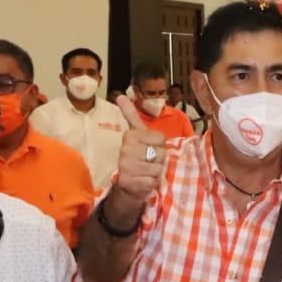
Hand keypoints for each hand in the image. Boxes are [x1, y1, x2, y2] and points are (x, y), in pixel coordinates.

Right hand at [109, 96, 167, 219]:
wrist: (129, 185)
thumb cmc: (138, 158)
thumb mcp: (137, 135)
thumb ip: (131, 116)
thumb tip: (120, 95)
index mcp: (130, 136)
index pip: (161, 138)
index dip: (160, 146)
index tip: (150, 148)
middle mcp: (126, 149)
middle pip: (161, 153)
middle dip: (159, 160)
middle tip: (148, 162)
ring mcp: (126, 166)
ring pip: (158, 168)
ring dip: (156, 172)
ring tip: (146, 172)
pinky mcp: (129, 181)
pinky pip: (152, 181)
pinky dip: (151, 183)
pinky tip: (143, 181)